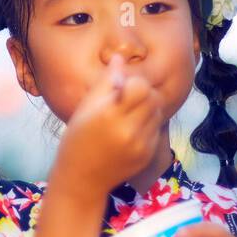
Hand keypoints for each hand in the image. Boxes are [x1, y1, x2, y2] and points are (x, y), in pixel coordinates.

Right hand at [52, 56, 165, 198]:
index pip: (141, 87)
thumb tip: (119, 57)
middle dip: (145, 93)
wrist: (82, 178)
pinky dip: (148, 124)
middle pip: (154, 98)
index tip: (122, 88)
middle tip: (130, 98)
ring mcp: (140, 144)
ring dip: (149, 108)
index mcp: (108, 115)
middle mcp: (127, 130)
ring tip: (131, 113)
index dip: (135, 83)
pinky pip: (157, 129)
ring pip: (159, 112)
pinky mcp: (147, 154)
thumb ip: (105, 82)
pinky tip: (132, 130)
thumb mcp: (85, 108)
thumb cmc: (77, 139)